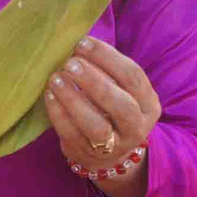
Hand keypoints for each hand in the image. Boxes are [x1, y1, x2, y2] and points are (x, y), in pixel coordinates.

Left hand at [44, 36, 160, 170]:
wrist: (108, 156)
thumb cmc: (110, 109)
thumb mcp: (119, 90)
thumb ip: (106, 69)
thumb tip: (77, 40)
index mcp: (148, 103)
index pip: (133, 76)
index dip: (107, 57)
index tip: (83, 42)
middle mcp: (137, 126)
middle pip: (120, 104)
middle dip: (94, 81)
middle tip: (70, 62)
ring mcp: (114, 144)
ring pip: (97, 125)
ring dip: (74, 99)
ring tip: (56, 78)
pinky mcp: (88, 153)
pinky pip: (72, 134)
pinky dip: (59, 113)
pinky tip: (49, 95)